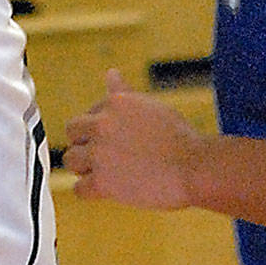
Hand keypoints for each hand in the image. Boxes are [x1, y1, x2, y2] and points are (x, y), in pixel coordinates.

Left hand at [65, 70, 201, 207]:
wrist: (194, 166)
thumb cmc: (178, 137)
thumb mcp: (149, 106)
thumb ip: (123, 93)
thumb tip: (111, 73)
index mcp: (113, 103)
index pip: (88, 114)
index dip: (99, 130)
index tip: (115, 142)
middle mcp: (101, 124)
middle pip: (72, 132)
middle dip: (83, 143)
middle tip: (101, 156)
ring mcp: (100, 153)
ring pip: (71, 160)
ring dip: (82, 167)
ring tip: (99, 173)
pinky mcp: (103, 182)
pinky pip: (79, 188)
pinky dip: (86, 191)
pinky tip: (100, 192)